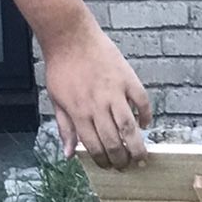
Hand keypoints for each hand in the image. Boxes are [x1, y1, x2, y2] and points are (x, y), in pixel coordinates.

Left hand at [43, 16, 152, 169]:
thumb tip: (69, 154)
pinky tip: (144, 124)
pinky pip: (142, 103)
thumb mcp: (56, 99)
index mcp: (79, 112)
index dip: (104, 161)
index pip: (95, 147)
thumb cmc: (61, 67)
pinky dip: (146, 116)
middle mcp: (97, 105)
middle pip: (114, 142)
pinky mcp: (128, 79)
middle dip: (122, 160)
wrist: (69, 35)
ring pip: (130, 128)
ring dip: (137, 146)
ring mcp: (115, 92)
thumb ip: (65, 128)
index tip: (109, 166)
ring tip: (141, 157)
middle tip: (126, 166)